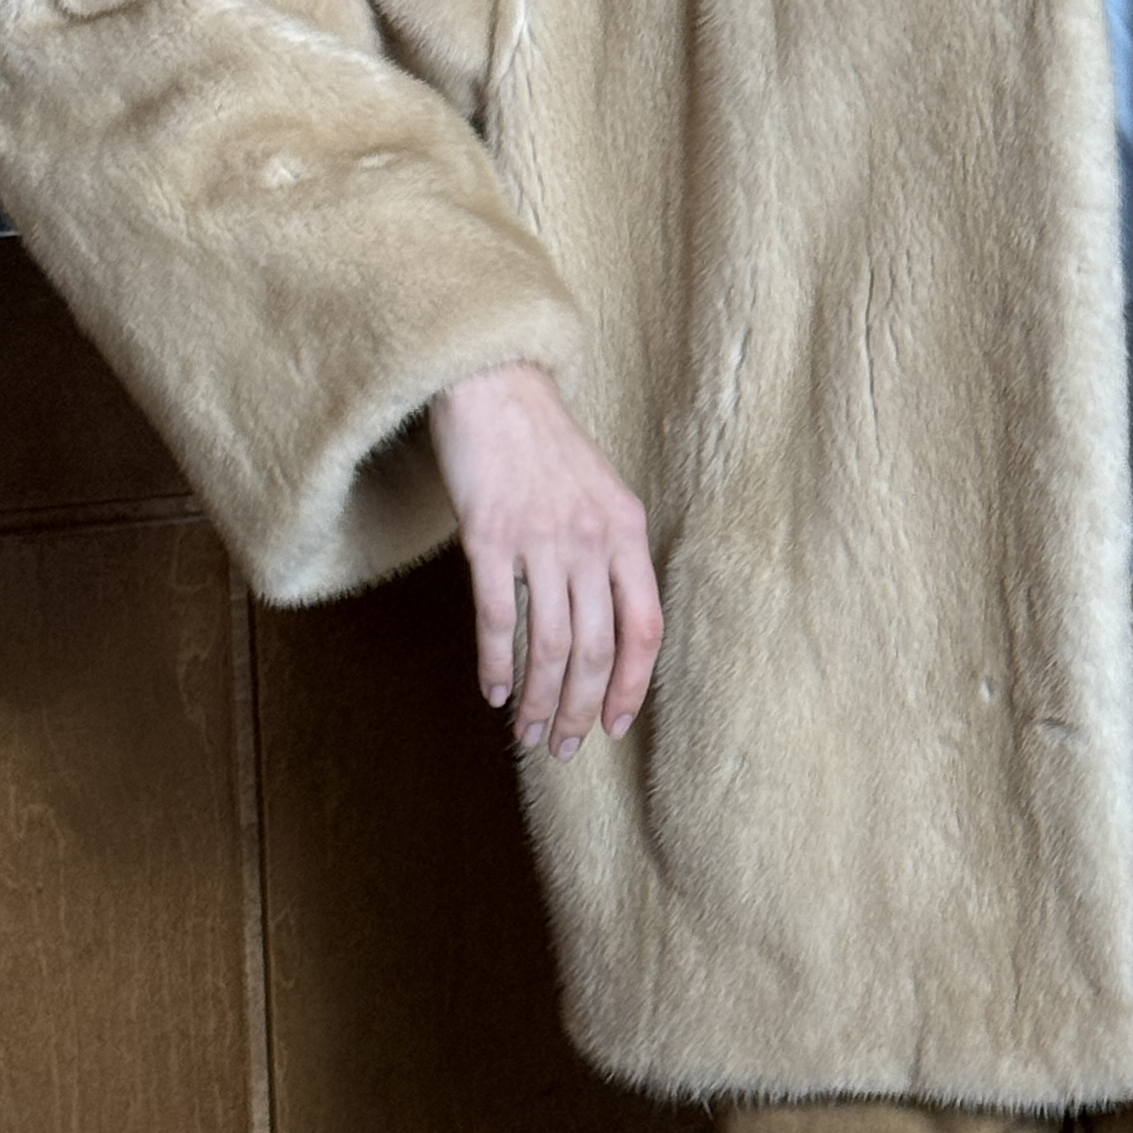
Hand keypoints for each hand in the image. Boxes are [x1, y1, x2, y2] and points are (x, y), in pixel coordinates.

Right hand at [428, 360, 661, 762]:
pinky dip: (496, 664)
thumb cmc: (545, 445)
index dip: (631, 685)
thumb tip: (606, 625)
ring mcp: (539, 540)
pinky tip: (494, 692)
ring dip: (540, 700)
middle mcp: (590, 541)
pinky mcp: (488, 538)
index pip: (644, 629)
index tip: (615, 724)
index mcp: (626, 532)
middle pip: (595, 650)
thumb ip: (609, 553)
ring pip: (548, 646)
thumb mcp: (601, 494)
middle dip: (581, 710)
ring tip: (530, 732)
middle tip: (566, 746)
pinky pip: (496, 619)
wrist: (493, 387)